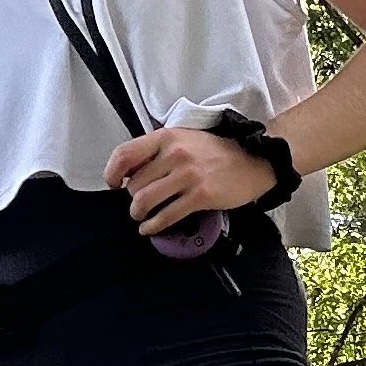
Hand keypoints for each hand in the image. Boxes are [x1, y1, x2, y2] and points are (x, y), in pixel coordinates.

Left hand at [106, 124, 276, 235]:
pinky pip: (167, 215)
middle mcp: (174, 155)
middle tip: (137, 201)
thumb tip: (130, 171)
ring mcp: (188, 176)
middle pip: (134, 183)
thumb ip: (159, 150)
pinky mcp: (201, 196)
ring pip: (146, 200)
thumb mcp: (185, 138)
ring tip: (140, 215)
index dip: (112, 172)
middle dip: (131, 197)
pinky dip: (153, 226)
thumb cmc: (216, 151)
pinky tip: (149, 228)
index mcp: (167, 137)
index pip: (125, 154)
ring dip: (138, 212)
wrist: (253, 160)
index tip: (113, 183)